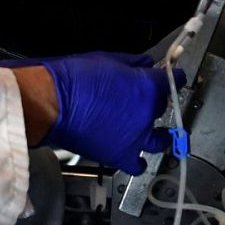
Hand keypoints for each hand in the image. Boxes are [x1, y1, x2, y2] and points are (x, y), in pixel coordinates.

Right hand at [0, 52, 184, 174]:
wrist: (51, 103)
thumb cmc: (74, 78)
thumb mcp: (107, 59)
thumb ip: (132, 63)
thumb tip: (146, 63)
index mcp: (147, 87)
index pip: (173, 80)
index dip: (173, 77)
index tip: (172, 77)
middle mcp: (147, 114)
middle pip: (162, 107)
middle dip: (155, 102)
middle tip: (145, 99)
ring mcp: (136, 138)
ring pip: (160, 139)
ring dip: (160, 135)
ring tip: (157, 134)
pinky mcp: (119, 156)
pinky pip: (138, 165)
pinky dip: (140, 162)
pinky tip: (138, 158)